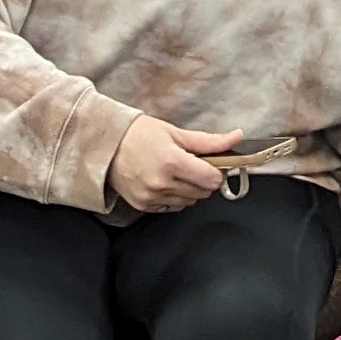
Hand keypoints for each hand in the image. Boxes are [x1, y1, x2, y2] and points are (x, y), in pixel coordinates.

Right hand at [108, 116, 241, 214]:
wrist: (105, 145)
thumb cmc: (137, 134)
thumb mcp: (174, 132)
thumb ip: (208, 141)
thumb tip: (235, 138)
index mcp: (172, 161)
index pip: (212, 179)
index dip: (217, 171)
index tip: (212, 164)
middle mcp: (162, 183)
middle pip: (203, 192)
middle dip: (203, 179)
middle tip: (192, 165)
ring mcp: (152, 196)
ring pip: (189, 201)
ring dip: (190, 189)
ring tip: (176, 172)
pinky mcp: (144, 205)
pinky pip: (172, 207)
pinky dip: (175, 197)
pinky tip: (165, 182)